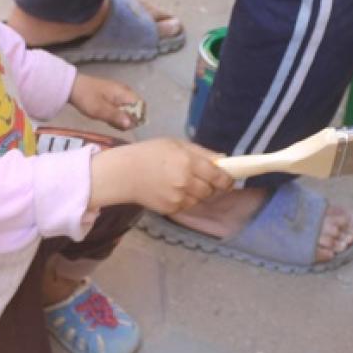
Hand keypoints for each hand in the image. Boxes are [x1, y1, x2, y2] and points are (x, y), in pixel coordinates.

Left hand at [70, 74, 143, 130]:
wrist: (72, 86)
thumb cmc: (86, 97)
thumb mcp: (100, 110)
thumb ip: (116, 117)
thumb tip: (131, 124)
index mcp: (124, 93)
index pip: (141, 105)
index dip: (137, 117)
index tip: (126, 125)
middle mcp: (125, 91)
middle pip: (135, 108)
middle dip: (128, 119)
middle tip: (115, 125)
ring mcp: (119, 93)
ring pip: (128, 108)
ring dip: (121, 117)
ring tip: (109, 121)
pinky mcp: (112, 96)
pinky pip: (120, 106)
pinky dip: (116, 113)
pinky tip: (107, 117)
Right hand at [90, 138, 233, 212]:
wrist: (123, 173)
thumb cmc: (149, 153)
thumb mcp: (176, 144)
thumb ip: (202, 152)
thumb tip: (223, 159)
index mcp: (187, 161)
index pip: (218, 175)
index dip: (227, 179)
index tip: (229, 179)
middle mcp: (185, 181)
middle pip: (211, 190)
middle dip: (212, 186)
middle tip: (205, 179)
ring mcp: (178, 196)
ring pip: (200, 199)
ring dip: (199, 193)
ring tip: (185, 183)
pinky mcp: (171, 208)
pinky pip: (188, 206)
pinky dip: (186, 200)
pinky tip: (174, 190)